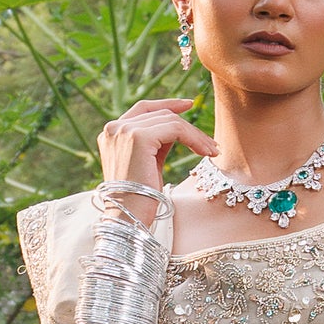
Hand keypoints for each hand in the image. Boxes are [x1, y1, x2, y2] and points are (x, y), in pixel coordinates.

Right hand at [96, 94, 213, 204]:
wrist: (128, 218)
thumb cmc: (139, 199)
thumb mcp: (147, 164)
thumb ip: (156, 143)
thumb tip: (177, 129)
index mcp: (111, 133)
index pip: (142, 109)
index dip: (167, 104)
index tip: (189, 105)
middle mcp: (114, 128)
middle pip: (160, 114)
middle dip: (189, 127)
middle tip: (210, 143)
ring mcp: (124, 131)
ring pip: (170, 120)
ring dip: (195, 135)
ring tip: (212, 150)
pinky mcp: (139, 137)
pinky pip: (175, 128)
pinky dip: (194, 138)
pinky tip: (205, 152)